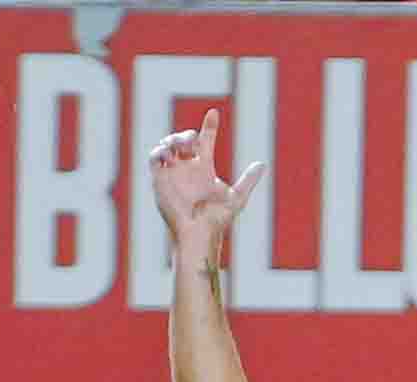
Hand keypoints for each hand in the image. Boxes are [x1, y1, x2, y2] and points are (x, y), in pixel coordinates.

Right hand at [148, 109, 265, 247]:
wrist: (198, 234)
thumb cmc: (216, 221)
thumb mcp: (236, 198)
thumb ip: (247, 181)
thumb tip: (263, 164)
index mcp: (204, 169)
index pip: (205, 141)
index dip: (209, 126)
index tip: (214, 113)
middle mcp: (187, 169)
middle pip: (183, 141)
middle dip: (186, 135)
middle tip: (193, 141)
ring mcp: (172, 173)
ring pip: (167, 146)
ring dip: (172, 140)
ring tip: (181, 147)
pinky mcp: (159, 180)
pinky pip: (153, 159)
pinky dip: (158, 151)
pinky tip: (169, 154)